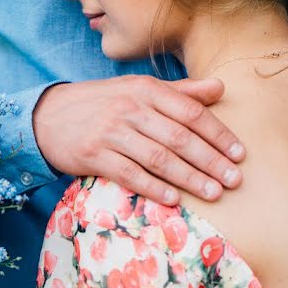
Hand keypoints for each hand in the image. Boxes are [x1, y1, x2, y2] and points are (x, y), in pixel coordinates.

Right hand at [32, 75, 245, 205]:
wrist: (48, 116)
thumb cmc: (104, 103)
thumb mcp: (140, 89)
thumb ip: (182, 91)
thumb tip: (221, 87)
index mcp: (146, 89)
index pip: (191, 112)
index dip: (218, 133)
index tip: (239, 154)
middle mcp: (130, 107)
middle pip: (179, 137)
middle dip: (210, 160)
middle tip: (234, 180)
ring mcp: (111, 132)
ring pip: (158, 157)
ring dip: (189, 178)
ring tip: (213, 193)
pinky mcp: (93, 154)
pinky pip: (129, 174)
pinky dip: (153, 187)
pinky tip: (174, 199)